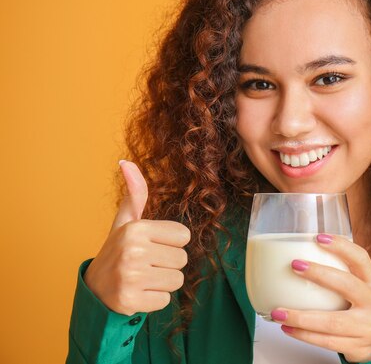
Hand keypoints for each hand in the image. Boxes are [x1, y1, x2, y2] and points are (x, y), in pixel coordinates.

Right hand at [83, 160, 190, 315]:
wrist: (95, 288)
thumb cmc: (118, 250)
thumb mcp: (126, 221)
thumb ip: (135, 193)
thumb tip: (127, 162)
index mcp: (136, 228)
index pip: (183, 236)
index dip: (171, 242)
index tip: (152, 245)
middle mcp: (132, 251)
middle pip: (182, 259)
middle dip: (168, 263)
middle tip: (146, 263)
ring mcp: (130, 277)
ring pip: (177, 280)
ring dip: (163, 282)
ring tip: (144, 277)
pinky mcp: (130, 300)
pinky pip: (165, 300)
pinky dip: (155, 298)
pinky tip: (139, 292)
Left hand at [270, 234, 370, 362]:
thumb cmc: (359, 310)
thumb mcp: (358, 289)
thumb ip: (338, 274)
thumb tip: (299, 256)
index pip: (361, 259)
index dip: (342, 246)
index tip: (318, 237)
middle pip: (348, 285)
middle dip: (319, 274)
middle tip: (295, 266)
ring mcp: (366, 326)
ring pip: (332, 322)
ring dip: (302, 317)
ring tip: (279, 312)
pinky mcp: (356, 346)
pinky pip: (326, 341)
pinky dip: (304, 335)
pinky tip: (288, 328)